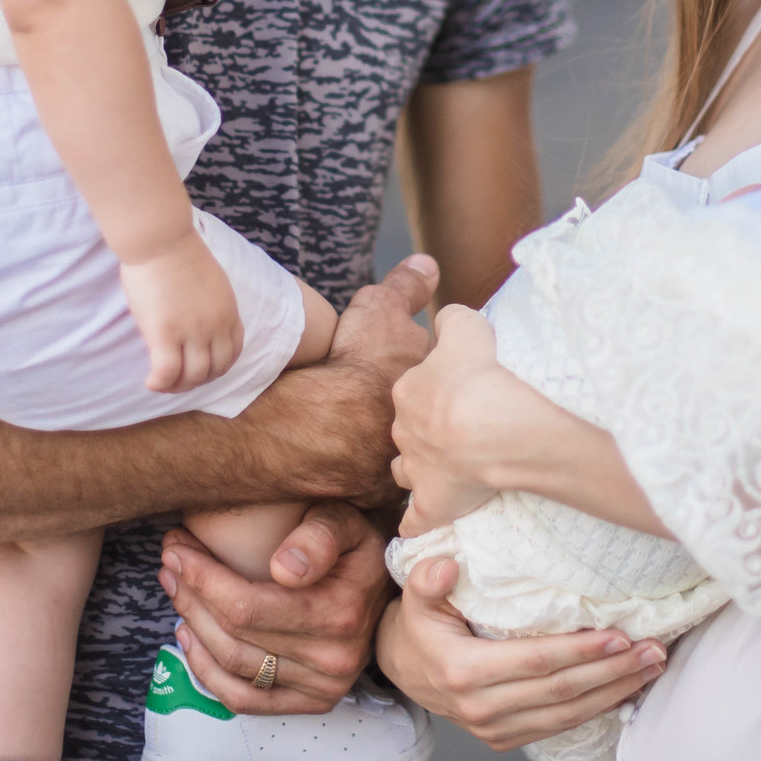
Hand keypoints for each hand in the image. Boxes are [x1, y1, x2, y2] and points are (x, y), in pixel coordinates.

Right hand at [121, 236, 243, 392]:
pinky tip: (151, 382)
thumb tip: (198, 318)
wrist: (162, 240)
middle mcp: (216, 326)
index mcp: (229, 312)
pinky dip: (160, 383)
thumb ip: (210, 304)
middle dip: (198, 380)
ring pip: (194, 377)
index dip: (218, 366)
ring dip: (178, 386)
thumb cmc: (179, 252)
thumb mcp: (212, 281)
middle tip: (178, 378)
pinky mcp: (165, 334)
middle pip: (216, 369)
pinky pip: (167, 373)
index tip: (200, 366)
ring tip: (162, 382)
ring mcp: (192, 332)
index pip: (234, 352)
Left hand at [160, 503, 391, 714]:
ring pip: (232, 666)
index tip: (177, 548)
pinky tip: (189, 636)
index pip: (246, 605)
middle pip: (233, 634)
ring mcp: (321, 686)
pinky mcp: (311, 702)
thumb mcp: (346, 522)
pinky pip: (244, 700)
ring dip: (192, 625)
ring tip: (176, 589)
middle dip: (190, 594)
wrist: (388, 590)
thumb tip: (283, 568)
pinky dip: (207, 672)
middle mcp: (332, 658)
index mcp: (339, 612)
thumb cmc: (358, 547)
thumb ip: (319, 535)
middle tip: (170, 562)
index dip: (201, 578)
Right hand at [236, 255, 438, 504]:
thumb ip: (406, 288)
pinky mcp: (382, 495)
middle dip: (428, 415)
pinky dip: (375, 481)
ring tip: (375, 441)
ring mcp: (406, 462)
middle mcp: (429, 425)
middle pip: (434, 418)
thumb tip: (429, 265)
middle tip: (395, 406)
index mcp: (435, 382)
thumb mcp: (378, 309)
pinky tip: (362, 473)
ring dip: (407, 451)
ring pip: (414, 457)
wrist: (315, 425)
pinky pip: (382, 489)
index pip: (446, 375)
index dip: (435, 373)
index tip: (416, 371)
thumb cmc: (351, 364)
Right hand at [374, 553, 664, 750]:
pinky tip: (625, 689)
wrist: (404, 670)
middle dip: (612, 671)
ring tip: (650, 667)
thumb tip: (447, 566)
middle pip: (560, 691)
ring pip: (567, 713)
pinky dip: (597, 709)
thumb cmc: (419, 628)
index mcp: (464, 670)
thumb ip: (427, 580)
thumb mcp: (415, 597)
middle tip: (652, 650)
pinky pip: (560, 725)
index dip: (579, 651)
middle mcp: (481, 707)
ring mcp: (495, 728)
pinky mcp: (506, 737)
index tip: (618, 634)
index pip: (535, 661)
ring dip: (615, 691)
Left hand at [387, 304, 532, 534]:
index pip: (413, 388)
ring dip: (417, 470)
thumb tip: (446, 319)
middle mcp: (403, 431)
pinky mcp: (430, 505)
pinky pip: (414, 520)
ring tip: (441, 468)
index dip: (436, 390)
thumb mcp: (466, 326)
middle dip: (425, 429)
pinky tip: (421, 523)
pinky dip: (416, 523)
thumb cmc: (477, 375)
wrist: (489, 428)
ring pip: (404, 471)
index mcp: (407, 391)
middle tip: (455, 428)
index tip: (457, 392)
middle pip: (409, 428)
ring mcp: (415, 471)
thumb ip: (453, 319)